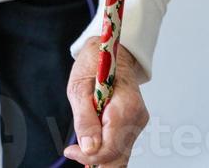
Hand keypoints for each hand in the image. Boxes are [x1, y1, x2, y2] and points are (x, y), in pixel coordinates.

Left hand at [63, 35, 148, 165]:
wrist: (111, 51)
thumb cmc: (94, 64)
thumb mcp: (79, 87)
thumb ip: (84, 118)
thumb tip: (88, 148)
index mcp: (125, 106)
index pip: (110, 147)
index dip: (89, 155)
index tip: (70, 150)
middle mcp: (137, 117)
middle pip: (118, 157)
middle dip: (95, 159)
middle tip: (74, 150)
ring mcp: (138, 122)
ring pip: (120, 154)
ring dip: (100, 151)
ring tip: (84, 133)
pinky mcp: (135, 124)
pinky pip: (121, 145)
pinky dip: (106, 146)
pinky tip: (94, 133)